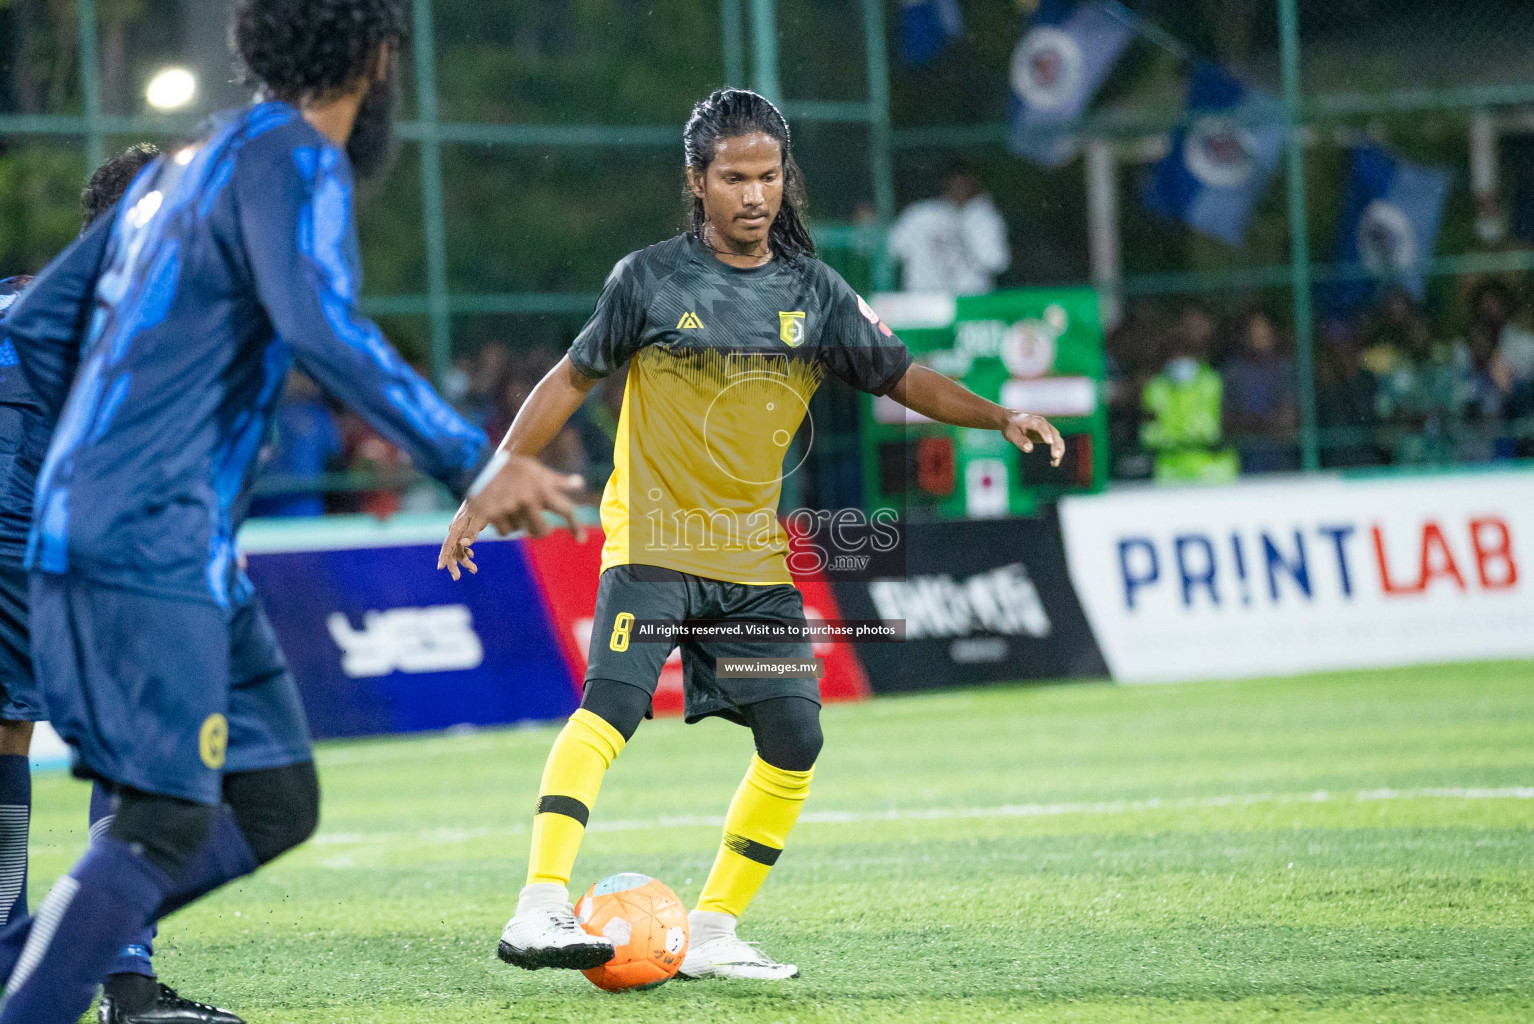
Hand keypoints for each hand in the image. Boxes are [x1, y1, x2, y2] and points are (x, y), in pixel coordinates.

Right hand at [438, 454, 586, 580]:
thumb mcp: (537, 470)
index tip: (580, 539)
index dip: (574, 526)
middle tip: (540, 528)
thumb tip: (580, 483)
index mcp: (542, 488)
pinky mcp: (494, 515)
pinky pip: (506, 531)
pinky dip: (504, 524)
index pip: (565, 510)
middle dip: (542, 531)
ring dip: (519, 522)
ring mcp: (510, 509)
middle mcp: (528, 500)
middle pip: (542, 531)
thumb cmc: (513, 468)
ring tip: (511, 504)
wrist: (480, 464)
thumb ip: (557, 481)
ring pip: (521, 530)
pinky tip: (500, 510)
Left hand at [1002, 411, 1064, 466]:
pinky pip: (1056, 443)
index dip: (1046, 433)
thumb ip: (1020, 440)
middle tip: (1056, 456)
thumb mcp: (1011, 434)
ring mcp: (1047, 429)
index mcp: (1032, 420)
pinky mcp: (1048, 435)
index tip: (1049, 443)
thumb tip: (1029, 449)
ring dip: (1059, 449)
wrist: (1011, 421)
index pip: (1041, 426)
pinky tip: (1053, 463)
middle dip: (1056, 444)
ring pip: (1057, 438)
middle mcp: (1042, 423)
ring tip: (1055, 463)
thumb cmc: (1011, 427)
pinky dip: (1057, 452)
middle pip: (1053, 433)